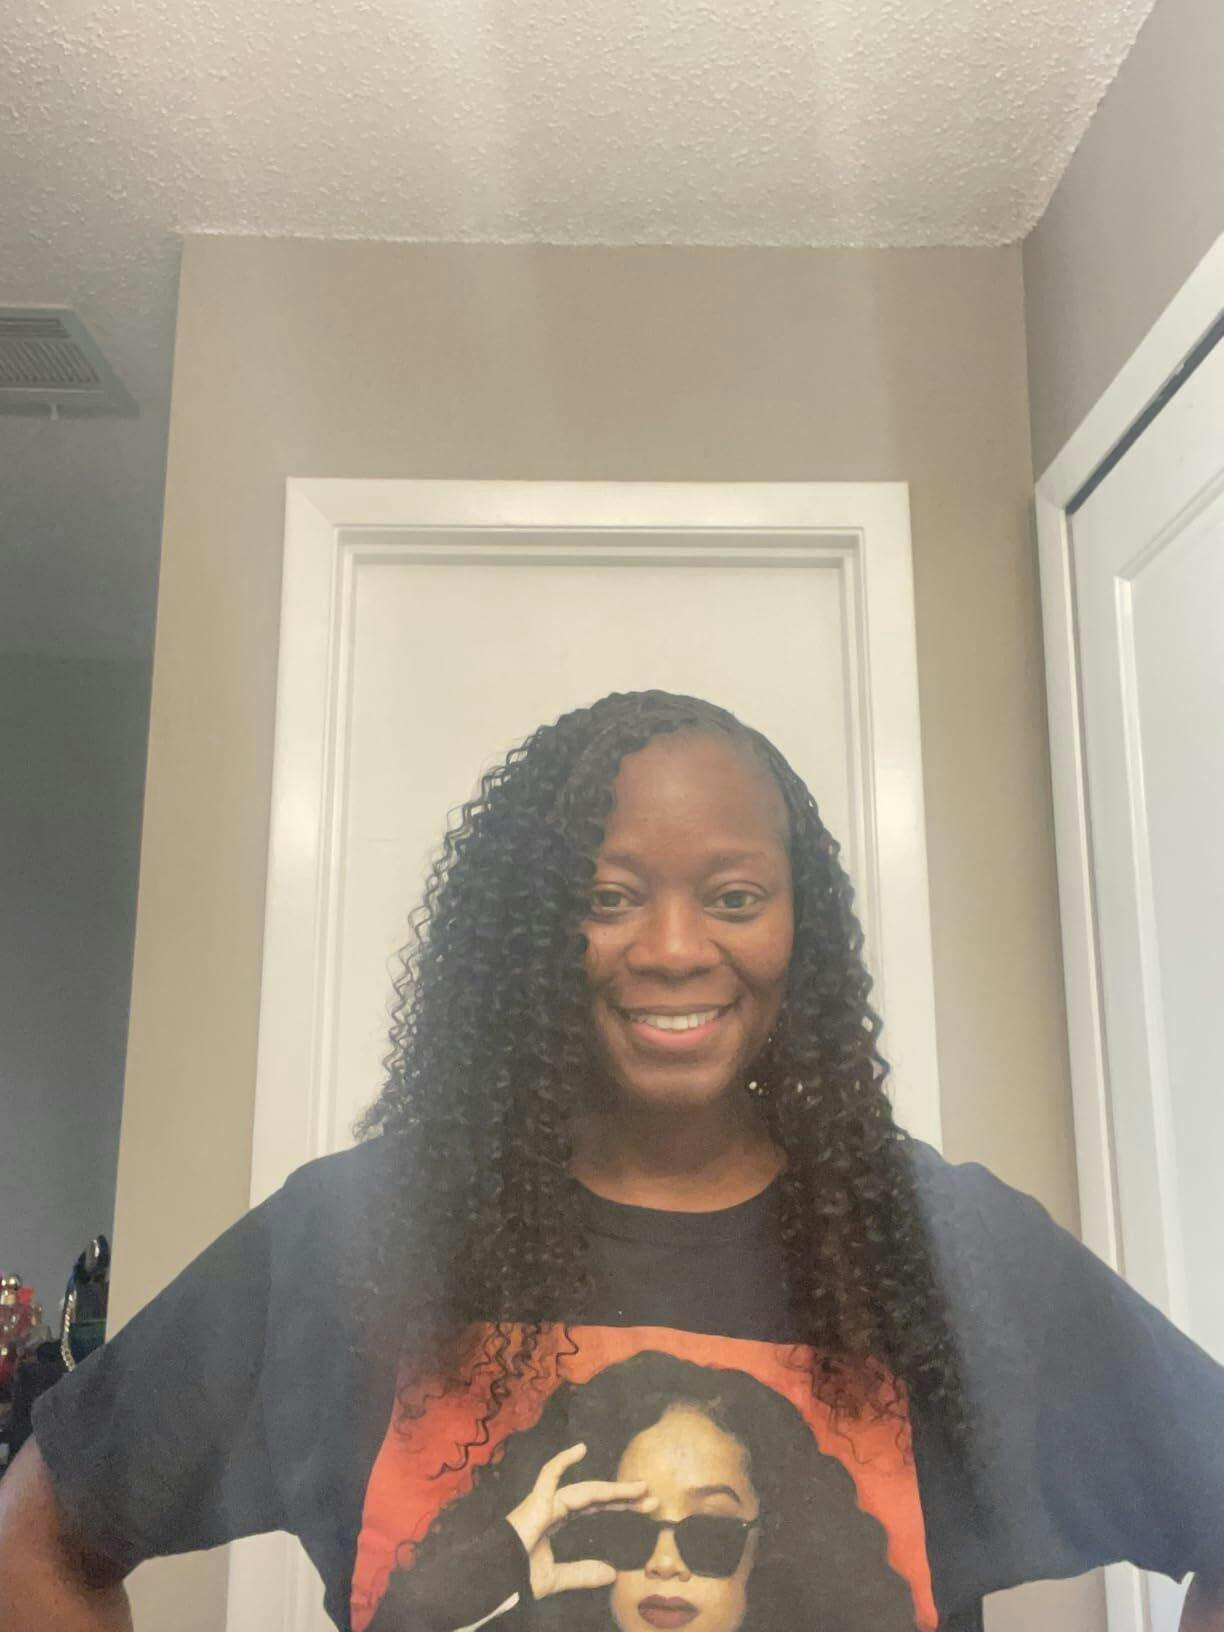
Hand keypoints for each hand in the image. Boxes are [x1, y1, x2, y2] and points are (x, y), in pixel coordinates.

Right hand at [505, 1442, 655, 1601]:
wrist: (495, 1580)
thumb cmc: (517, 1577)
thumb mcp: (556, 1577)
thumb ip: (582, 1573)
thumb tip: (612, 1574)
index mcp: (555, 1521)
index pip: (594, 1507)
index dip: (619, 1504)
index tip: (645, 1507)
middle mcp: (552, 1506)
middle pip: (596, 1496)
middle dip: (623, 1496)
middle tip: (652, 1497)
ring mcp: (544, 1501)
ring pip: (585, 1490)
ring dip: (614, 1489)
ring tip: (640, 1489)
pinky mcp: (535, 1501)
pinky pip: (549, 1475)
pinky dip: (563, 1461)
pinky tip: (580, 1449)